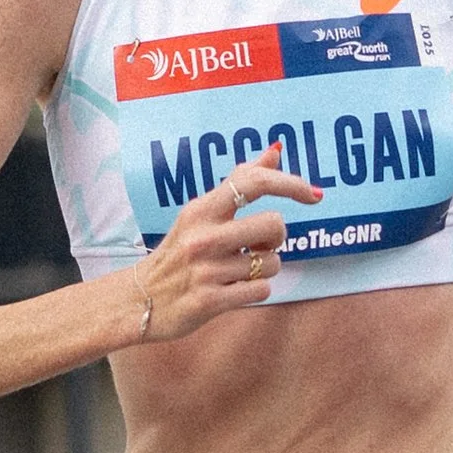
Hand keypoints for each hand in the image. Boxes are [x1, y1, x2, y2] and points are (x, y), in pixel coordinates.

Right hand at [129, 150, 321, 341]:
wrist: (139, 300)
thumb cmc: (179, 252)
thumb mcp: (201, 213)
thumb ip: (239, 182)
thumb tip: (276, 150)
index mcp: (201, 209)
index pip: (252, 182)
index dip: (290, 184)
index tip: (314, 195)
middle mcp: (203, 236)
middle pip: (274, 225)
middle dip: (277, 238)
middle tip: (260, 246)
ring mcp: (205, 270)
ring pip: (271, 264)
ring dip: (264, 269)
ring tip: (239, 271)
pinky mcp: (209, 301)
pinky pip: (261, 291)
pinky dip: (255, 291)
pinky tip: (233, 290)